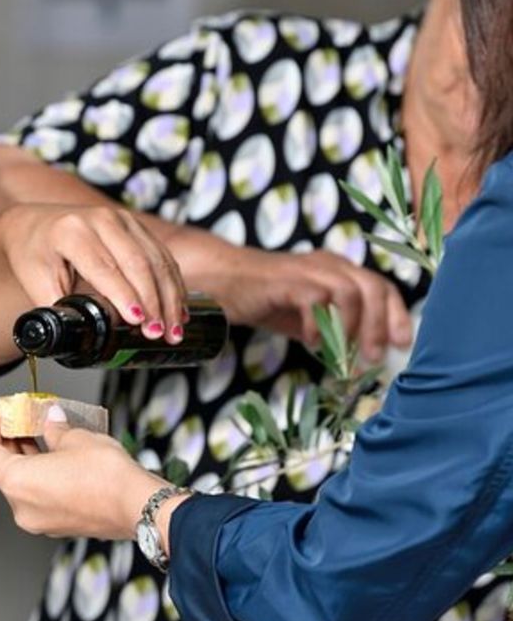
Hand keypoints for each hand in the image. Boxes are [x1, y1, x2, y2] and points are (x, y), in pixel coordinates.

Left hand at [0, 204, 186, 341]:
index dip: (122, 295)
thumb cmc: (33, 254)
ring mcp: (122, 219)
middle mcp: (100, 219)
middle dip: (152, 302)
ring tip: (173, 331)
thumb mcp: (35, 281)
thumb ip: (56, 309)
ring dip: (168, 297)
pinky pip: (162, 256)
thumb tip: (76, 340)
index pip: (102, 267)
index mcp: (71, 231)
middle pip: (136, 262)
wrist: (33, 225)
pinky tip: (178, 310)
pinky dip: (173, 285)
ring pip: (156, 260)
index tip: (137, 321)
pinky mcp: (136, 226)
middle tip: (158, 334)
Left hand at [0, 408, 164, 539]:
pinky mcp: (60, 524)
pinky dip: (43, 475)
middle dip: (10, 441)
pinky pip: (41, 496)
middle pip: (2, 469)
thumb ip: (53, 428)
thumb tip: (51, 421)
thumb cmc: (107, 476)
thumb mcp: (74, 438)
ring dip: (28, 457)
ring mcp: (42, 520)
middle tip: (20, 419)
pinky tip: (56, 455)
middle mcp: (23, 508)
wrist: (140, 506)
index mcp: (17, 484)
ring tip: (41, 433)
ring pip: (23, 484)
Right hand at [190, 244, 412, 360]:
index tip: (400, 345)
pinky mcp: (285, 280)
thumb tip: (365, 353)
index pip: (381, 286)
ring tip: (343, 355)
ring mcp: (306, 269)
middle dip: (380, 326)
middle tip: (373, 357)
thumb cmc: (265, 299)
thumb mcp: (308, 315)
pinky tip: (310, 343)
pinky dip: (318, 326)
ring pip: (350, 292)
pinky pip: (316, 300)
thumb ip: (335, 326)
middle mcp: (328, 264)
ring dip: (352, 329)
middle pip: (373, 287)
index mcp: (338, 269)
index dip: (396, 316)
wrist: (219, 281)